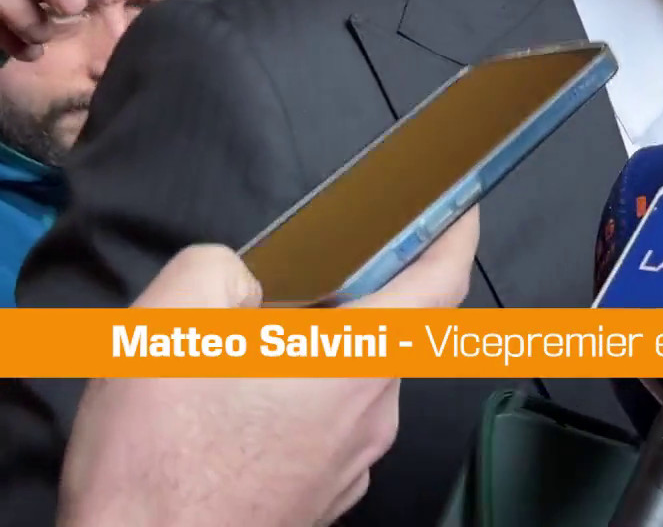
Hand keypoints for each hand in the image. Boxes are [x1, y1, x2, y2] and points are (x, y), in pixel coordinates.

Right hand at [58, 211, 477, 526]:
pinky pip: (323, 433)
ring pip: (347, 388)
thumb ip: (217, 270)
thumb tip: (243, 280)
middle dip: (342, 307)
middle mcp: (374, 414)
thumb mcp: (167, 326)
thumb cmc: (161, 453)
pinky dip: (294, 411)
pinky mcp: (323, 500)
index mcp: (359, 361)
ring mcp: (353, 465)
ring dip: (310, 364)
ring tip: (235, 362)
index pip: (441, 283)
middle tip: (283, 293)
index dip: (457, 236)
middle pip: (382, 336)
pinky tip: (232, 419)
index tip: (461, 206)